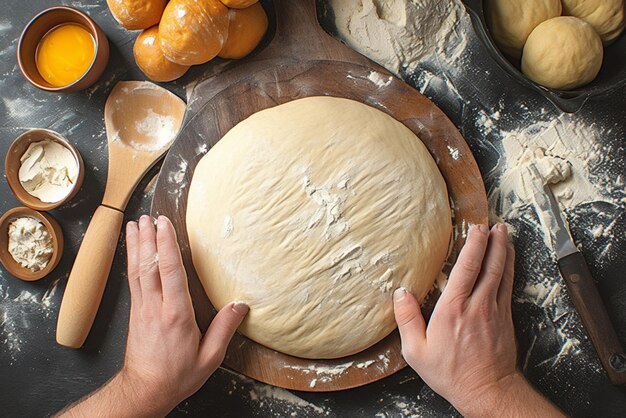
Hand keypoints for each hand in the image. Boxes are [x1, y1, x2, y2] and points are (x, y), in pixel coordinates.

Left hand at [119, 215, 248, 414]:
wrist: (144, 390)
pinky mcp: (135, 312)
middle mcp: (155, 307)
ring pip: (138, 270)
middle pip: (149, 265)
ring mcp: (142, 308)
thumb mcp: (209, 358)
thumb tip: (240, 305)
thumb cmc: (176, 376)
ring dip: (136, 245)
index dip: (166, 246)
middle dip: (149, 238)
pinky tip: (132, 250)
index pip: (170, 273)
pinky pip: (133, 279)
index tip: (165, 224)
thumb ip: (225, 329)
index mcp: (176, 315)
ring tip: (136, 224)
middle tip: (148, 216)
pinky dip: (131, 260)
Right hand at [394, 224, 564, 416]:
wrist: (487, 391)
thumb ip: (407, 319)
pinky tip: (508, 261)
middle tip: (495, 224)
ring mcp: (495, 310)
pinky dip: (510, 269)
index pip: (467, 268)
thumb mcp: (416, 351)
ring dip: (505, 251)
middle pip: (490, 265)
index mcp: (453, 309)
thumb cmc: (450, 373)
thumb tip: (400, 293)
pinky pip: (508, 286)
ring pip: (503, 273)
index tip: (476, 228)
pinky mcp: (506, 318)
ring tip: (504, 234)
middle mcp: (477, 305)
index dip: (473, 245)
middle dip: (494, 241)